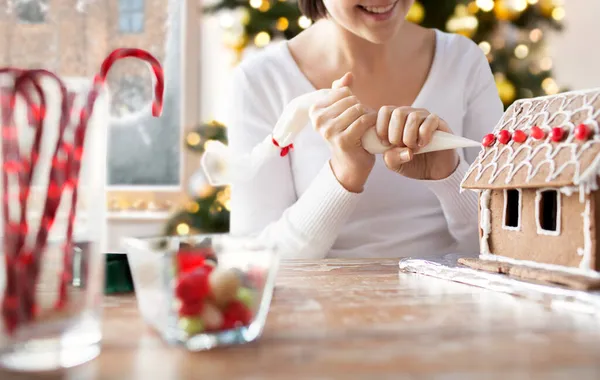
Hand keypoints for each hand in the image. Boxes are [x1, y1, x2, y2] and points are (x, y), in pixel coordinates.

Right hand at [309, 72, 376, 192]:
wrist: (350, 164)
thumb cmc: (347, 134)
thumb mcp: (341, 111)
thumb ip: (342, 91)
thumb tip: (349, 75)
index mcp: (314, 110)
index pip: (342, 92)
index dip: (353, 100)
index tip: (354, 114)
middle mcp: (318, 120)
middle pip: (351, 100)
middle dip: (362, 108)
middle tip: (364, 120)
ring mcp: (329, 130)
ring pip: (357, 109)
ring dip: (368, 115)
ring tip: (368, 125)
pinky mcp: (342, 140)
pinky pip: (363, 121)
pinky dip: (372, 123)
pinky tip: (373, 130)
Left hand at [376, 106, 458, 179]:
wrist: (433, 172)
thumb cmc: (412, 163)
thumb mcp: (396, 165)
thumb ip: (390, 158)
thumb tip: (393, 149)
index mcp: (395, 120)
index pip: (385, 111)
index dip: (382, 128)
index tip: (386, 144)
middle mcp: (409, 115)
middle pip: (398, 112)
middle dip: (396, 134)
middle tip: (402, 147)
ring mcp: (424, 117)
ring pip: (413, 117)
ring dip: (410, 136)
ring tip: (413, 148)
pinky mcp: (438, 123)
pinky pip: (430, 121)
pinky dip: (424, 135)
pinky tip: (423, 145)